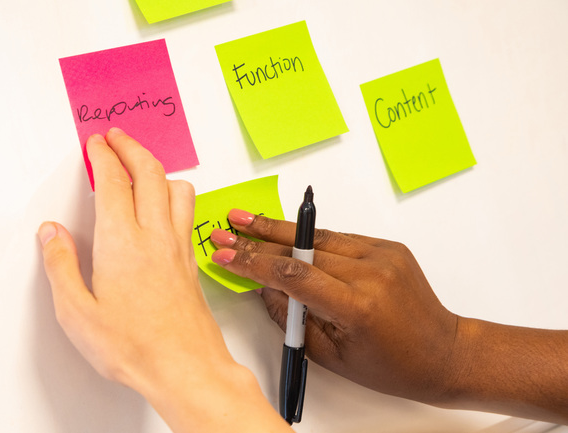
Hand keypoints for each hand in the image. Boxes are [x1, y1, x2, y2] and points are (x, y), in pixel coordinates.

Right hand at [37, 130, 291, 432]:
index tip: (96, 143)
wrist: (185, 367)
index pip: (113, 181)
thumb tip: (52, 235)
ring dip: (158, 168)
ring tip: (142, 166)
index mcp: (122, 243)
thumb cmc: (135, 346)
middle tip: (117, 138)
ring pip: (177, 188)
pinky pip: (187, 211)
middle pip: (150, 172)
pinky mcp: (190, 260)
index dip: (103, 155)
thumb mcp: (77, 314)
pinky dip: (174, 193)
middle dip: (131, 147)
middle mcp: (155, 236)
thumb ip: (61, 267)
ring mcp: (178, 246)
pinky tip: (166, 204)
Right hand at [210, 209, 458, 404]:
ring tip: (247, 221)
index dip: (254, 263)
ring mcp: (382, 255)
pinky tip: (284, 235)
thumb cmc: (391, 366)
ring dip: (280, 230)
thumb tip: (263, 288)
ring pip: (319, 237)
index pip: (293, 275)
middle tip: (227, 229)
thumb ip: (293, 319)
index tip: (226, 256)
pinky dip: (310, 239)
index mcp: (358, 306)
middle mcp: (371, 273)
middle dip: (258, 239)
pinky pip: (339, 239)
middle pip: (301, 249)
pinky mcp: (387, 246)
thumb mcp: (332, 355)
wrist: (444, 352)